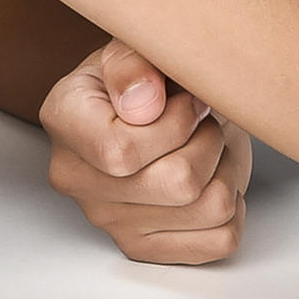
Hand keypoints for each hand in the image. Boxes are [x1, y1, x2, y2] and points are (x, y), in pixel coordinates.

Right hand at [40, 41, 251, 264]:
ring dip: (226, 171)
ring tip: (210, 146)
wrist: (156, 111)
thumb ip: (133, 65)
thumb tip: (143, 103)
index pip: (121, 151)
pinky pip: (221, 239)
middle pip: (176, 184)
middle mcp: (75, 177)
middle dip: (209, 143)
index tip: (189, 101)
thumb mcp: (136, 50)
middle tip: (203, 122)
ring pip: (208, 209)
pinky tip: (212, 179)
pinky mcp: (144, 247)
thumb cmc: (146, 81)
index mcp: (63, 121)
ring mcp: (108, 220)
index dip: (175, 125)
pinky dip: (235, 208)